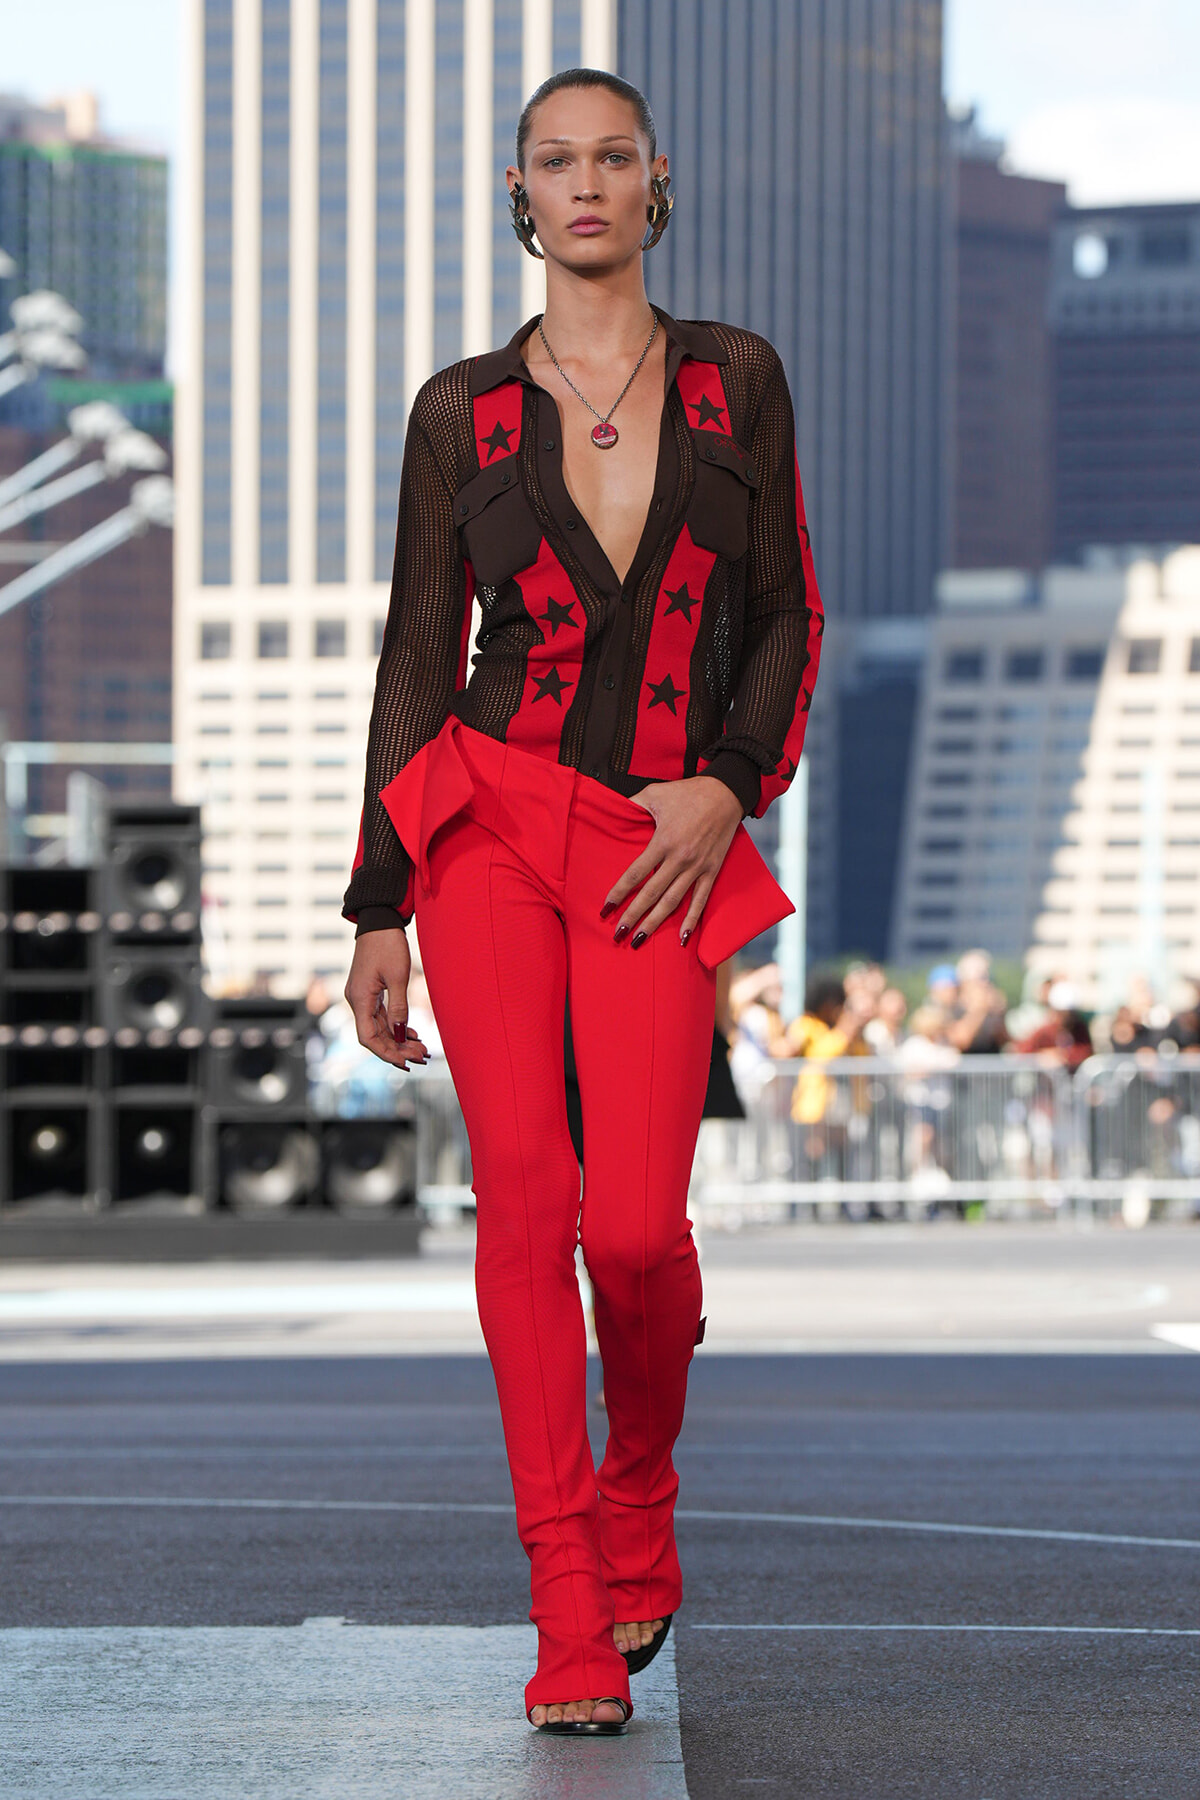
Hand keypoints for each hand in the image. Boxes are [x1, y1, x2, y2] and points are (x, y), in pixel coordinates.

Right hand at [344, 928, 430, 1067]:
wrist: (379, 920)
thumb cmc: (388, 945)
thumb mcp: (397, 976)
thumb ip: (399, 1007)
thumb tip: (400, 1035)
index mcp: (359, 999)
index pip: (368, 1038)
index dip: (386, 1053)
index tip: (406, 1063)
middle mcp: (357, 1000)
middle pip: (375, 1035)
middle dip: (398, 1049)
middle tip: (423, 1057)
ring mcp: (362, 996)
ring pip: (380, 1027)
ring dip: (399, 1040)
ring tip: (422, 1048)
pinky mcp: (370, 991)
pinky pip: (381, 1015)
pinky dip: (395, 1026)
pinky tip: (412, 1033)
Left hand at [602, 775, 742, 945]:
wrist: (726, 793)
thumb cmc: (688, 792)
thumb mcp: (655, 793)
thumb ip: (632, 805)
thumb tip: (610, 810)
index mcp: (663, 841)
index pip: (635, 874)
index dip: (619, 893)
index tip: (605, 909)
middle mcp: (680, 859)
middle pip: (651, 894)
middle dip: (633, 916)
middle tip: (617, 934)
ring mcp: (698, 867)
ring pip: (673, 902)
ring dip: (656, 923)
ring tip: (640, 940)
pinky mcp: (712, 871)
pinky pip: (701, 900)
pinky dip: (692, 920)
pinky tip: (683, 939)